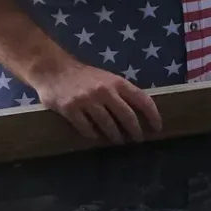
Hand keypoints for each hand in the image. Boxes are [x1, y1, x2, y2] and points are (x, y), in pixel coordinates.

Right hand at [30, 58, 162, 143]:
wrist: (53, 69)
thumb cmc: (84, 76)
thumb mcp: (107, 78)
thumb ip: (121, 92)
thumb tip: (141, 111)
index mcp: (117, 82)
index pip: (142, 100)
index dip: (152, 115)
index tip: (157, 128)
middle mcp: (104, 91)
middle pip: (127, 116)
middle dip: (135, 131)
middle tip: (138, 139)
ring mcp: (87, 101)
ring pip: (107, 124)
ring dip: (115, 136)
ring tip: (119, 141)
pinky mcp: (70, 109)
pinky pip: (86, 128)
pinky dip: (93, 134)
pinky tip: (96, 137)